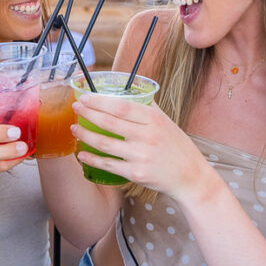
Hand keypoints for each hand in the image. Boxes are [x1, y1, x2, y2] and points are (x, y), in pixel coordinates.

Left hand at [71, 92, 209, 203]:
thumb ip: (147, 107)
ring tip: (75, 129)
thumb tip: (129, 89)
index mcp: (154, 119)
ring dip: (85, 135)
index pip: (122, 106)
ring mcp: (141, 156)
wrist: (191, 176)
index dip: (100, 101)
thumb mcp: (166, 122)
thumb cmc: (176, 146)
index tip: (85, 97)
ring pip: (105, 144)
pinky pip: (108, 165)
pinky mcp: (136, 173)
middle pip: (110, 122)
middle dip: (88, 114)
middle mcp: (147, 136)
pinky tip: (82, 154)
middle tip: (75, 108)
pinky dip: (92, 159)